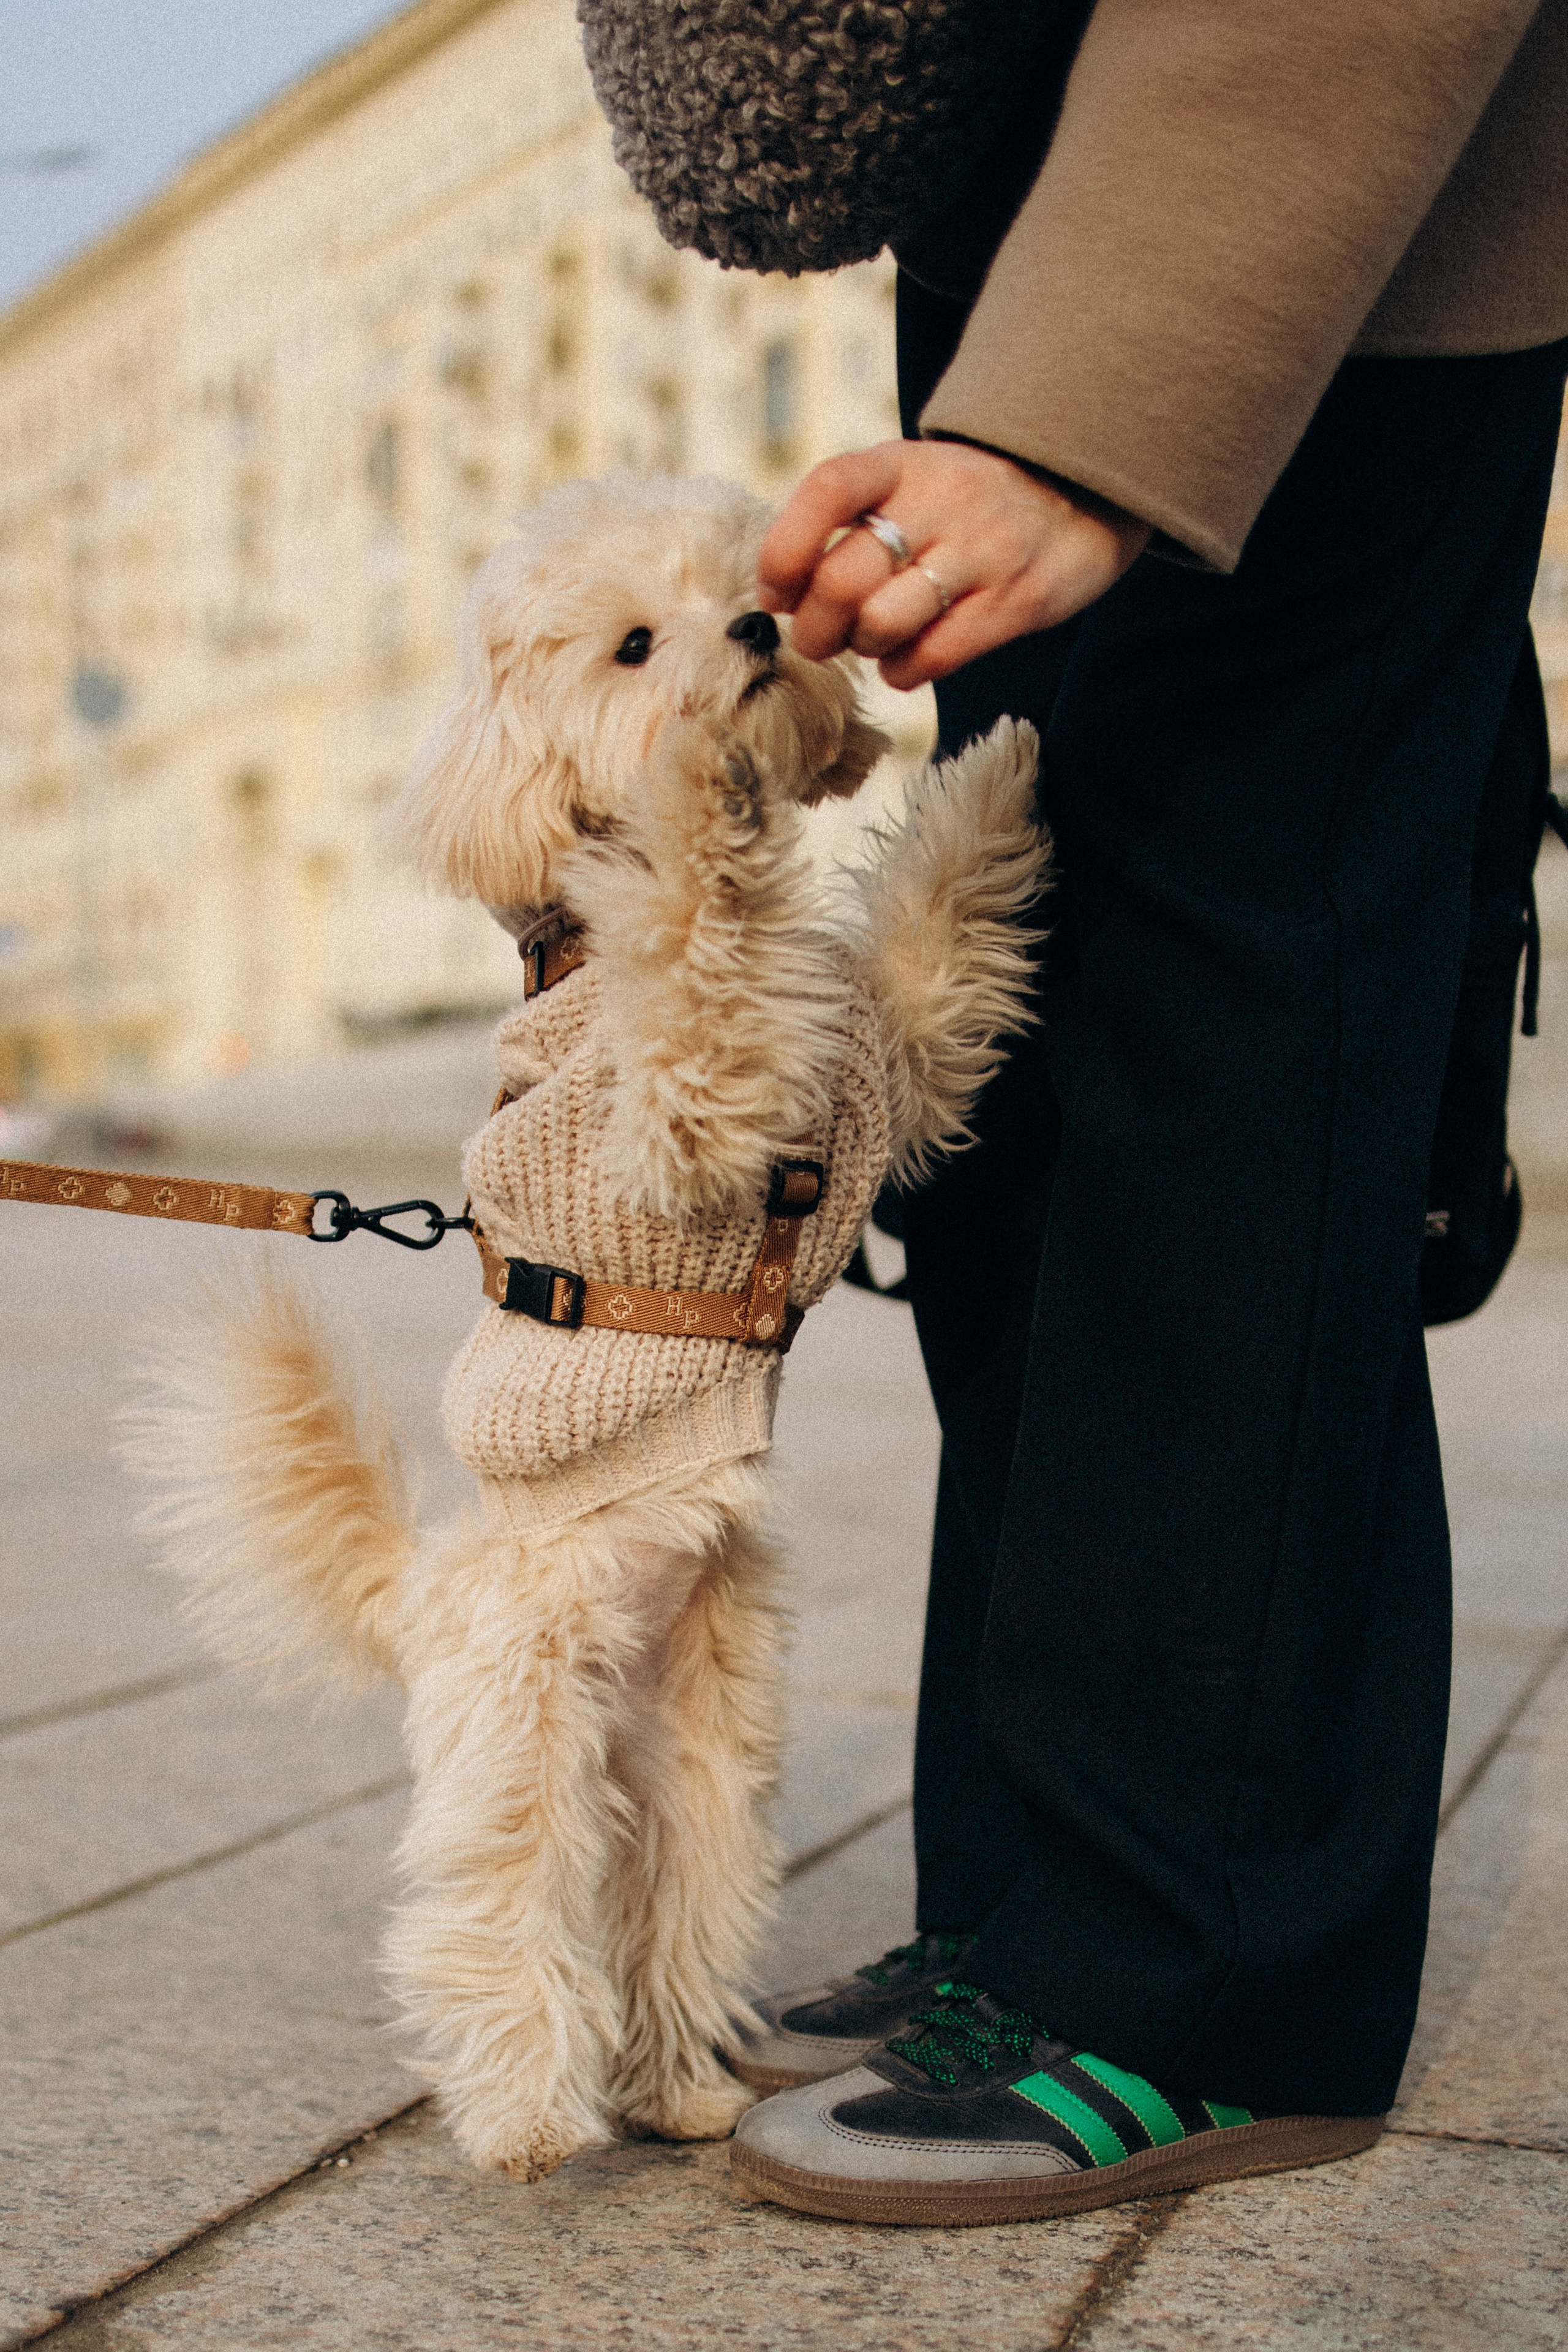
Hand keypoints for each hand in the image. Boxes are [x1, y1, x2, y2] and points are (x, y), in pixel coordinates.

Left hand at [758, 439, 1150, 688]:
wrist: (1085, 491)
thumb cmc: (970, 500)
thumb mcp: (911, 478)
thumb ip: (852, 519)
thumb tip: (784, 593)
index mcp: (902, 463)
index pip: (825, 494)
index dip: (783, 552)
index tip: (774, 592)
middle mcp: (940, 501)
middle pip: (842, 579)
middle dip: (814, 627)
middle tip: (819, 637)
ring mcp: (980, 553)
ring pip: (881, 623)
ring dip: (861, 647)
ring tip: (872, 640)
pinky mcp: (1013, 604)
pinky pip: (929, 658)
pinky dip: (902, 670)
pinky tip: (908, 657)